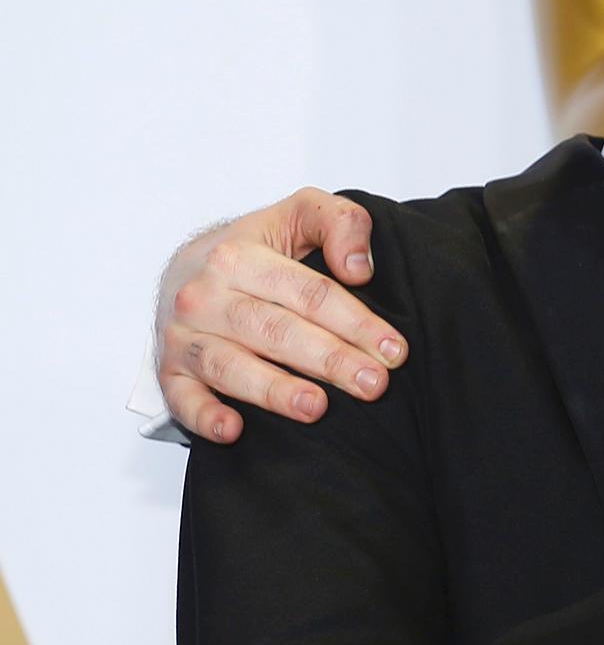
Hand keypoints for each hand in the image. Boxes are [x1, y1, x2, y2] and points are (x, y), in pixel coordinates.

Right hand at [156, 190, 404, 442]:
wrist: (186, 267)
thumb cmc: (257, 248)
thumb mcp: (300, 214)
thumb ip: (339, 222)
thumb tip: (359, 268)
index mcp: (239, 257)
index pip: (309, 293)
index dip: (355, 322)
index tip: (394, 351)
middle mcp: (205, 296)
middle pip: (275, 331)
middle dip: (329, 360)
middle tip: (373, 384)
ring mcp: (184, 336)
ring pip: (230, 365)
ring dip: (274, 390)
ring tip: (317, 407)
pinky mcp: (168, 371)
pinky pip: (181, 398)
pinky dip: (204, 416)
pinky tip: (233, 429)